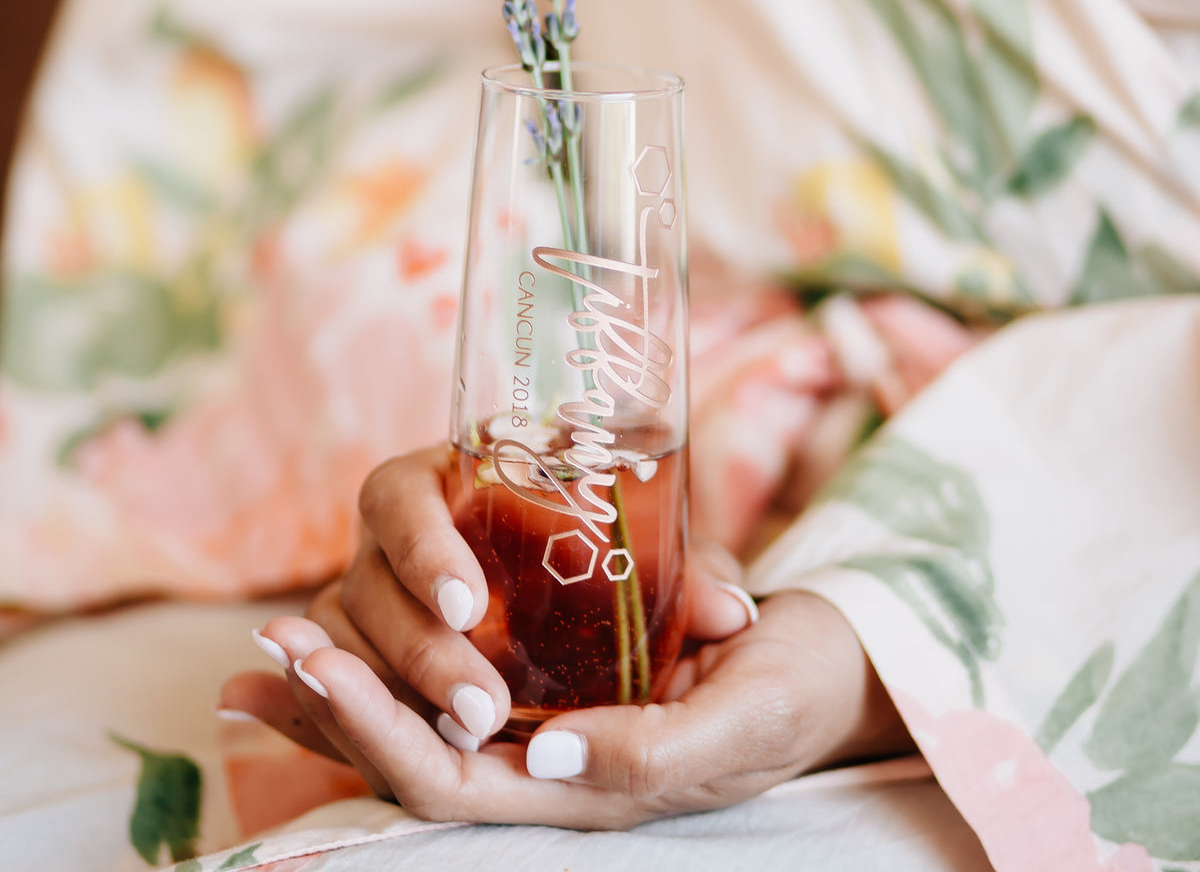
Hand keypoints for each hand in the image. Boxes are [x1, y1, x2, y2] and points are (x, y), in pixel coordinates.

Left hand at [219, 446, 908, 826]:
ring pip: (428, 722)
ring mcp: (552, 724)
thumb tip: (543, 759)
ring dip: (351, 686)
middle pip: (419, 757)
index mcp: (589, 790)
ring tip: (273, 644)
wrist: (834, 661)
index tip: (318, 666)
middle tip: (272, 646)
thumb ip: (652, 750)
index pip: (452, 781)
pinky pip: (462, 678)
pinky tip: (343, 627)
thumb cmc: (798, 688)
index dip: (376, 731)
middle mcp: (553, 767)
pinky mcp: (562, 677)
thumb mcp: (748, 718)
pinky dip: (395, 664)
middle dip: (340, 707)